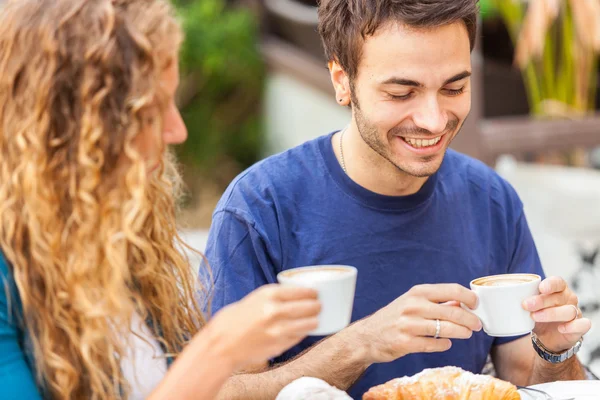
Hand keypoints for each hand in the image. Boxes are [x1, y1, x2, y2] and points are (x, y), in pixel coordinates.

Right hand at [205, 284, 320, 369]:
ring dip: (314, 321)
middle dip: (317, 306)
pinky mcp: (280, 345)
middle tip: (319, 306)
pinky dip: (302, 333)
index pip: (302, 291)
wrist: (221, 344)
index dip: (313, 293)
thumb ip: (275, 297)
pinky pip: (299, 337)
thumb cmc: (235, 320)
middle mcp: (276, 311)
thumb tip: (298, 295)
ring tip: (314, 319)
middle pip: (310, 307)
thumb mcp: (254, 299)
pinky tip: (301, 330)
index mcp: (269, 294)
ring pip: (309, 323)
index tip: (316, 293)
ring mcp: (279, 330)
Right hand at [350, 284, 481, 363]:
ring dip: (462, 333)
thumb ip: (436, 301)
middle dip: (470, 320)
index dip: (469, 297)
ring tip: (466, 334)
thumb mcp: (411, 302)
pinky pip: (435, 344)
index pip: (452, 290)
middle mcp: (413, 306)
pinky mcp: (406, 343)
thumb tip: (462, 303)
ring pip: (447, 329)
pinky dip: (444, 344)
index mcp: (417, 292)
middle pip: (453, 311)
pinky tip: (445, 343)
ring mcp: (409, 325)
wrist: (367, 336)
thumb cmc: (394, 317)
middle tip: (477, 325)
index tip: (476, 305)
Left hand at [523, 276, 591, 351]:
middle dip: (541, 300)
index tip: (540, 288)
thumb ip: (521, 298)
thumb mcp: (529, 306)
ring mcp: (575, 312)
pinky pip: (582, 324)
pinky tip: (561, 328)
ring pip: (568, 310)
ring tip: (534, 317)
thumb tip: (499, 295)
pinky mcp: (579, 326)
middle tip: (526, 305)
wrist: (548, 336)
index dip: (550, 284)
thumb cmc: (539, 315)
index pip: (558, 282)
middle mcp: (568, 299)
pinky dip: (572, 326)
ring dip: (551, 313)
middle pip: (558, 296)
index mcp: (557, 290)